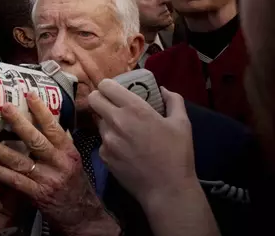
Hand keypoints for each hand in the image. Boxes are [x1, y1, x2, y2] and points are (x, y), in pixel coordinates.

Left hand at [0, 93, 119, 234]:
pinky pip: (14, 180)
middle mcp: (58, 163)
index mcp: (67, 152)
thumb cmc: (74, 185)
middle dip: (18, 122)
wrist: (82, 216)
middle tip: (2, 107)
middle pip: (36, 140)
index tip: (29, 94)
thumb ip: (61, 142)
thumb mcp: (72, 161)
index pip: (54, 128)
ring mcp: (47, 179)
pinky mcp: (36, 194)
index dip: (41, 110)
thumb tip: (50, 119)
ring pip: (19, 160)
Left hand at [88, 80, 197, 205]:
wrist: (167, 189)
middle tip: (112, 105)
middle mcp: (115, 121)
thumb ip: (173, 100)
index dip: (108, 86)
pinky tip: (125, 149)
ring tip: (124, 131)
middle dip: (101, 99)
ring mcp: (106, 139)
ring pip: (98, 121)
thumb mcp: (182, 123)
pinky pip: (102, 141)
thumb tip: (163, 90)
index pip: (105, 85)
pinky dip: (110, 141)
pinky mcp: (103, 156)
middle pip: (93, 99)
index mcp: (134, 109)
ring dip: (107, 121)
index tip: (115, 91)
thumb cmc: (177, 154)